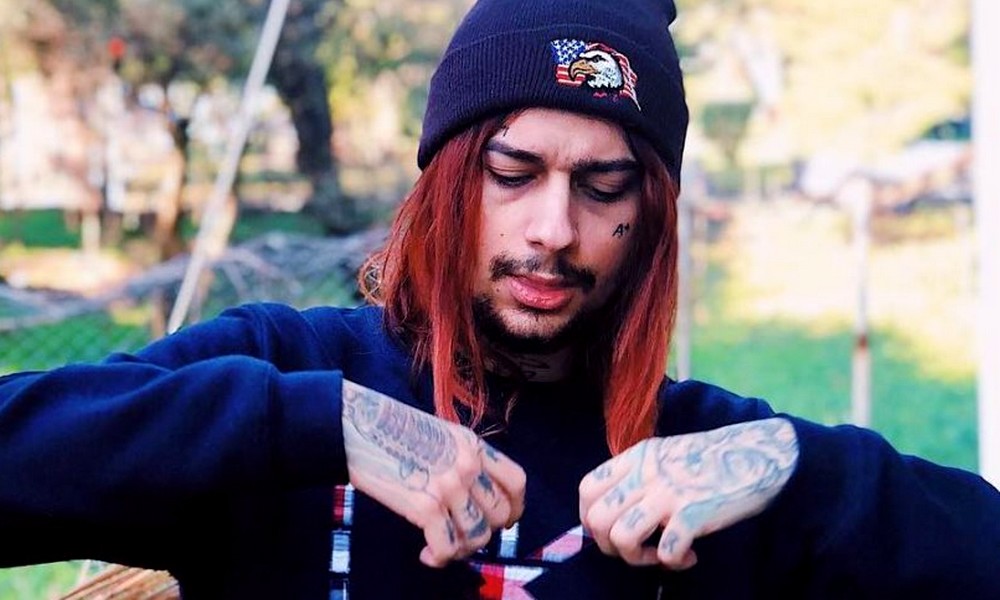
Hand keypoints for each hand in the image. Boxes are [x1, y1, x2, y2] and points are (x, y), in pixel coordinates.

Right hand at [341, 380, 525, 566]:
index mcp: (473, 445)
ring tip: (443, 547)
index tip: (505, 520)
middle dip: (485, 532)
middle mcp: (468, 465)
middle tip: (462, 534)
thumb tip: (473, 495)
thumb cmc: (391, 429)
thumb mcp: (440, 433)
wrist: (357, 425)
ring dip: (462, 549)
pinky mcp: (425, 506)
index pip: (517, 482)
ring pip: (478, 536)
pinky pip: (446, 546)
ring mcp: (448, 486)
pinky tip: (426, 554)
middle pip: (500, 514)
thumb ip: (462, 458)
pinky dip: (439, 558)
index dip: (515, 507)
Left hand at [579, 418, 797, 568]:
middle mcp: (646, 473)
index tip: (608, 531)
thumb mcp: (664, 454)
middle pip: (598, 518)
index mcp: (636, 457)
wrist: (757, 454)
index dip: (588, 517)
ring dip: (636, 558)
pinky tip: (689, 557)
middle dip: (609, 546)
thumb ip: (638, 474)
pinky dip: (673, 562)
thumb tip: (615, 510)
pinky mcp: (694, 512)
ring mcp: (668, 492)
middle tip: (635, 550)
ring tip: (659, 556)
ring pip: (622, 537)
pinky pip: (665, 551)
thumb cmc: (711, 459)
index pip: (587, 488)